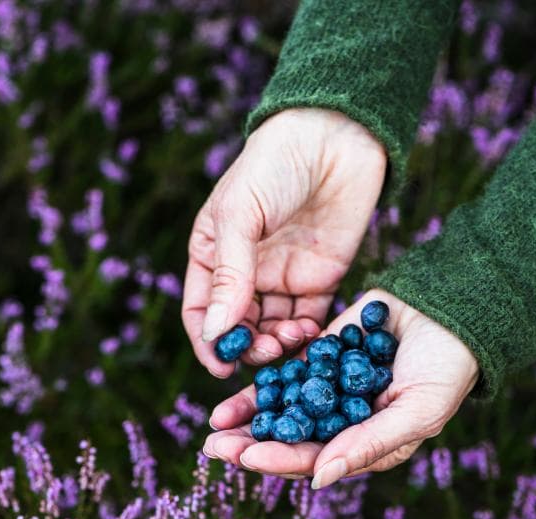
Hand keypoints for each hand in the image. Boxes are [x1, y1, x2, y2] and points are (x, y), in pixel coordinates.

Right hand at [182, 108, 386, 377]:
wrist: (334, 137)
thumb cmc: (274, 166)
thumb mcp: (240, 215)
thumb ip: (230, 274)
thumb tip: (216, 332)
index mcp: (212, 253)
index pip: (201, 310)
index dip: (207, 342)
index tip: (220, 365)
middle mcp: (245, 272)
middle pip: (239, 328)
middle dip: (248, 348)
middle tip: (265, 353)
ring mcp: (283, 278)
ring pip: (273, 330)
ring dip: (278, 346)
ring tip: (289, 341)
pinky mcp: (319, 280)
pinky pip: (309, 321)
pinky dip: (306, 336)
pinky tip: (309, 335)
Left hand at [202, 290, 479, 487]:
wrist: (452, 308)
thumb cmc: (447, 368)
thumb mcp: (417, 411)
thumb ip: (370, 444)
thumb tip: (319, 480)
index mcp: (367, 444)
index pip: (317, 460)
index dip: (280, 460)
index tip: (246, 457)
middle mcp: (343, 421)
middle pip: (290, 439)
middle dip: (252, 445)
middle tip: (213, 447)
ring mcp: (330, 387)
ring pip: (282, 409)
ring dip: (250, 417)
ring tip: (215, 423)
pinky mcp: (321, 354)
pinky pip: (286, 373)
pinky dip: (261, 383)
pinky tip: (233, 392)